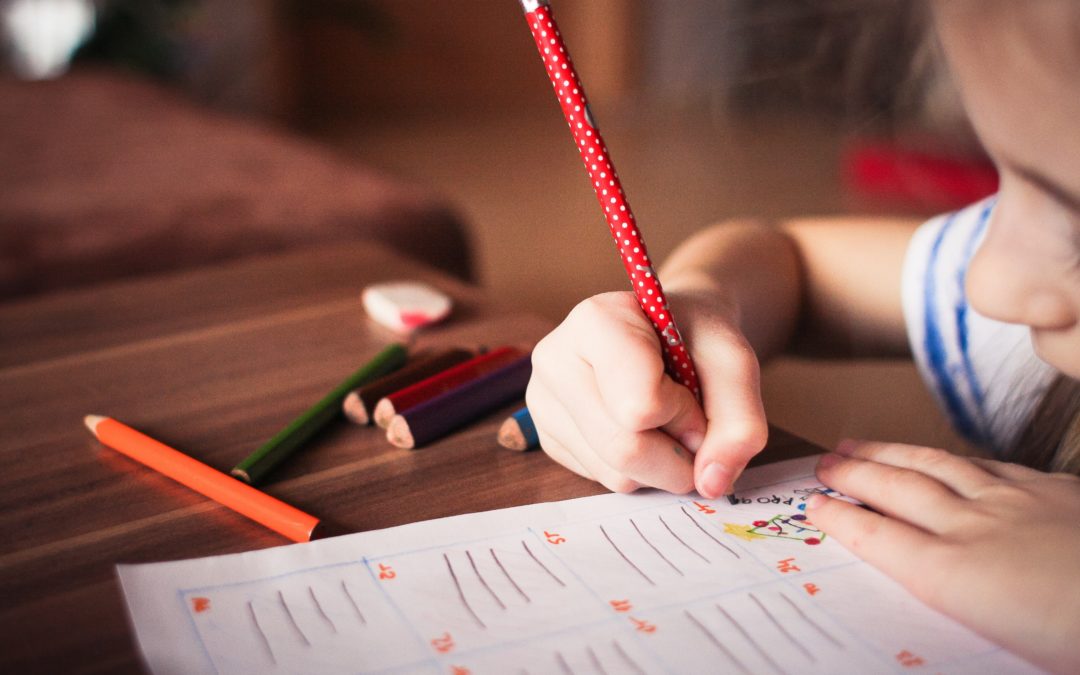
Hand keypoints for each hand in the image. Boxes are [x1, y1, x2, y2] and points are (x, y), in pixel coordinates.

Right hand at [526, 290, 767, 496]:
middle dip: (677, 454)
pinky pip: (602, 480)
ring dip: (660, 465)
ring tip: (664, 421)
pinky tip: (640, 430)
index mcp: (595, 321)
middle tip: (692, 424)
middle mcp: (555, 359)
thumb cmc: (697, 338)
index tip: (693, 390)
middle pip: (624, 449)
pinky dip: (638, 470)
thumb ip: (740, 421)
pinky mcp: (548, 437)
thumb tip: (711, 483)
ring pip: (614, 473)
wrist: (670, 331)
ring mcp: (543, 401)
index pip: (640, 406)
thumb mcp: (735, 363)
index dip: (684, 414)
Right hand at [807, 440, 1079, 674]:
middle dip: (855, 474)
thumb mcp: (1004, 647)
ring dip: (893, 454)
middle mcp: (976, 530)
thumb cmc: (1074, 639)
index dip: (842, 518)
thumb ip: (958, 607)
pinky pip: (989, 465)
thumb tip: (930, 589)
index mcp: (956, 576)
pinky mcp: (1056, 492)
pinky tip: (948, 458)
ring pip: (938, 467)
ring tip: (862, 445)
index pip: (880, 538)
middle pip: (899, 490)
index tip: (813, 505)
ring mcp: (1017, 503)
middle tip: (824, 462)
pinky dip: (955, 458)